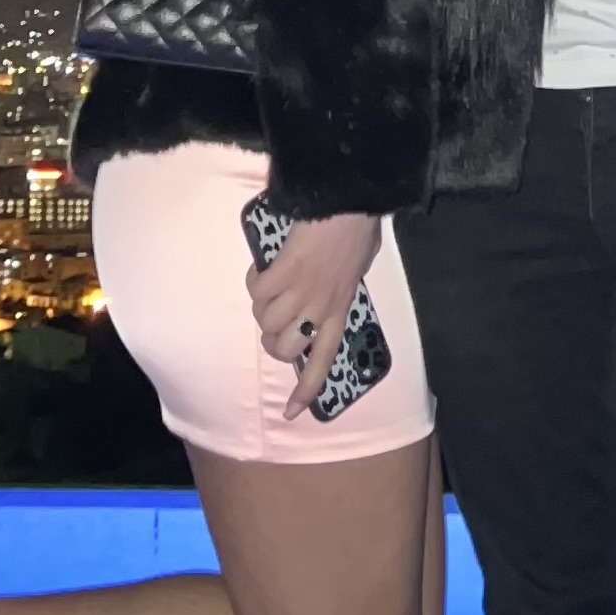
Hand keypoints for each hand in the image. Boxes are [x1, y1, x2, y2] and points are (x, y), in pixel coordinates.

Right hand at [249, 209, 378, 415]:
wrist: (348, 202)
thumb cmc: (358, 229)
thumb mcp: (360, 267)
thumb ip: (343, 285)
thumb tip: (330, 291)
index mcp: (340, 311)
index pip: (323, 362)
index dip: (305, 390)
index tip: (291, 412)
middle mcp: (319, 309)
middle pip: (281, 347)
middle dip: (271, 337)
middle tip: (274, 319)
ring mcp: (300, 292)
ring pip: (265, 320)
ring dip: (261, 307)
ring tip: (269, 288)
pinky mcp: (282, 272)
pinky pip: (257, 290)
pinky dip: (255, 281)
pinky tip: (265, 268)